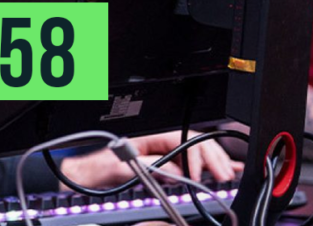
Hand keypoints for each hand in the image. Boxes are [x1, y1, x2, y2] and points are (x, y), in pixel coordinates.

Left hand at [58, 131, 241, 190]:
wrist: (85, 175)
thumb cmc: (98, 167)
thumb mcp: (118, 168)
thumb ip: (146, 167)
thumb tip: (172, 170)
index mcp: (150, 136)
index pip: (183, 139)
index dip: (198, 156)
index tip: (202, 176)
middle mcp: (158, 141)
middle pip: (195, 143)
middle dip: (214, 157)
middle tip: (225, 176)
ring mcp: (162, 152)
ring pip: (196, 152)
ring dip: (214, 162)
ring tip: (228, 174)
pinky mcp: (162, 163)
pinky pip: (188, 162)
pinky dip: (207, 166)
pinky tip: (222, 169)